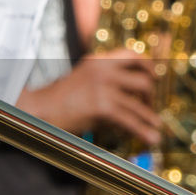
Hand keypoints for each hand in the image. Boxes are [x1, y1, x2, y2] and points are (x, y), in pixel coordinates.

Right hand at [17, 48, 161, 144]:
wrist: (38, 109)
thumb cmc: (58, 99)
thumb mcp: (82, 79)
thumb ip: (103, 80)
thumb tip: (129, 96)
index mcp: (98, 61)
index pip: (132, 55)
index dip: (148, 66)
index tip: (154, 78)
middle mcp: (103, 70)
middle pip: (143, 79)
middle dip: (151, 96)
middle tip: (150, 106)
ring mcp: (103, 88)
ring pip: (138, 105)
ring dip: (150, 118)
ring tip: (157, 129)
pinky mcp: (102, 107)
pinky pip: (130, 121)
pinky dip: (143, 132)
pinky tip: (150, 139)